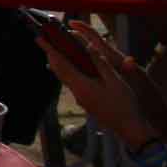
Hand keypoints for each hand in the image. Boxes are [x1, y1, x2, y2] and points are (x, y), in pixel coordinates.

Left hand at [36, 19, 151, 139]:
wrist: (128, 128)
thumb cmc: (124, 104)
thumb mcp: (115, 80)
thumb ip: (100, 63)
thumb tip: (89, 47)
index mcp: (82, 85)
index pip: (61, 64)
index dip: (50, 50)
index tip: (39, 39)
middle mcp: (77, 93)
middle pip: (60, 71)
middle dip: (52, 55)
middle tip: (45, 41)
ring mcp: (81, 99)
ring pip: (65, 79)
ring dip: (60, 65)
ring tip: (57, 52)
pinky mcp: (86, 103)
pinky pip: (72, 84)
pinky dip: (69, 73)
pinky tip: (75, 70)